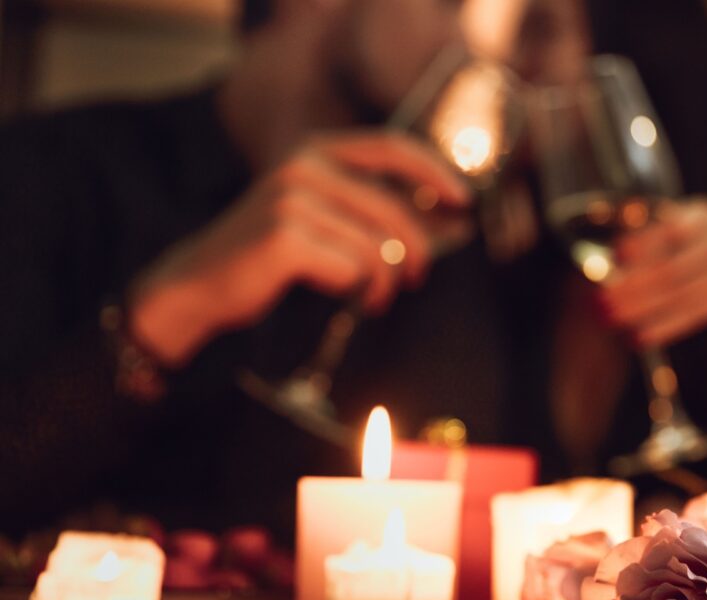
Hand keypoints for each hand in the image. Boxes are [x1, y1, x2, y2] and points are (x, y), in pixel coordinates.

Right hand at [128, 131, 470, 366]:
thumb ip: (368, 209)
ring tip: (371, 297)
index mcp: (314, 151)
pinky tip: (352, 300)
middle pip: (393, 207)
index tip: (463, 200)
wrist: (198, 286)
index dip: (433, 171)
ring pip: (377, 244)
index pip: (390, 146)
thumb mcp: (319, 217)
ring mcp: (291, 198)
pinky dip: (362, 291)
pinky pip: (354, 268)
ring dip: (384, 281)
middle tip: (417, 278)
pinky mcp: (284, 236)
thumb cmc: (268, 258)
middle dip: (417, 248)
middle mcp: (302, 166)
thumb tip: (445, 219)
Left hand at [598, 198, 706, 347]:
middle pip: (670, 266)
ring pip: (680, 292)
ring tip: (611, 321)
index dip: (643, 241)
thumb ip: (653, 252)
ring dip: (641, 308)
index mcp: (703, 216)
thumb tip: (608, 268)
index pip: (669, 228)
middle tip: (599, 303)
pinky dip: (665, 326)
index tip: (616, 254)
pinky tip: (639, 338)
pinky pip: (696, 312)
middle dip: (631, 286)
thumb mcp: (686, 249)